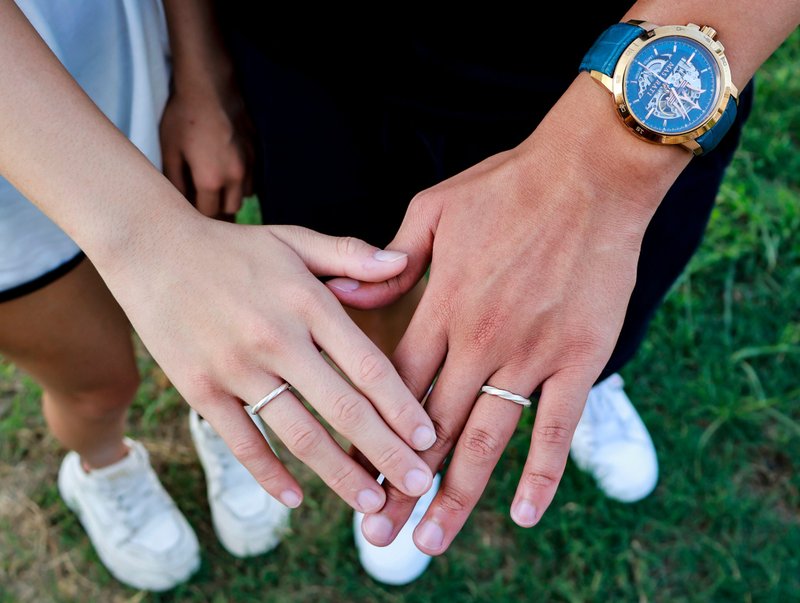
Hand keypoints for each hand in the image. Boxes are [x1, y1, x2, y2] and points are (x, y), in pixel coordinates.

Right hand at [103, 214, 436, 512]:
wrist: (151, 250)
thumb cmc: (233, 248)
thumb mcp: (295, 241)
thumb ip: (351, 255)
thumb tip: (404, 264)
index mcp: (307, 302)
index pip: (368, 365)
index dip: (403, 407)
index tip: (431, 438)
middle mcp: (276, 338)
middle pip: (343, 410)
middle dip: (387, 454)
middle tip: (417, 487)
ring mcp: (235, 368)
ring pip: (298, 434)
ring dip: (339, 475)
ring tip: (370, 504)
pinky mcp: (199, 389)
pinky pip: (241, 442)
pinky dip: (270, 475)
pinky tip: (297, 498)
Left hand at [159, 79, 252, 218]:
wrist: (209, 85)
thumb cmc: (184, 116)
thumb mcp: (169, 150)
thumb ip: (175, 182)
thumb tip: (178, 202)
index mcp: (210, 180)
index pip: (207, 213)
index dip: (195, 212)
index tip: (187, 206)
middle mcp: (234, 177)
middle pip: (229, 209)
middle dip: (215, 206)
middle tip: (199, 194)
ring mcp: (249, 164)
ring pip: (243, 195)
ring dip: (230, 193)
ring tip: (214, 180)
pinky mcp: (256, 152)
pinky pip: (251, 178)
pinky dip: (240, 180)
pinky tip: (226, 166)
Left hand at [329, 75, 688, 552]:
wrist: (588, 172)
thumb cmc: (507, 185)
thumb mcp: (432, 210)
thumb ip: (388, 260)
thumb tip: (344, 296)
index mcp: (441, 307)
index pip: (395, 388)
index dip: (371, 436)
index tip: (352, 475)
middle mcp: (479, 341)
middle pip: (431, 428)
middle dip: (401, 485)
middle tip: (378, 536)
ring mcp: (530, 354)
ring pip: (485, 440)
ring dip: (456, 496)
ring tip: (429, 543)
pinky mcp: (578, 359)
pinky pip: (556, 428)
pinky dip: (540, 474)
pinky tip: (521, 515)